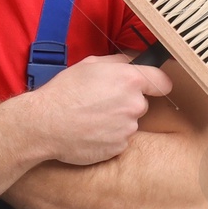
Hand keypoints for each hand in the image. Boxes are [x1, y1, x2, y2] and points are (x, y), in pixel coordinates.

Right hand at [19, 53, 170, 165]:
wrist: (45, 124)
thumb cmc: (64, 92)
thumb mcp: (90, 65)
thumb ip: (118, 62)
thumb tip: (133, 61)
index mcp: (130, 80)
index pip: (162, 82)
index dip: (156, 83)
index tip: (152, 86)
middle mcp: (134, 105)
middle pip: (141, 104)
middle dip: (127, 103)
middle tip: (102, 103)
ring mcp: (128, 129)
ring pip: (129, 123)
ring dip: (116, 121)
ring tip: (91, 119)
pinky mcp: (118, 147)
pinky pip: (119, 141)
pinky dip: (108, 137)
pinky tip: (90, 132)